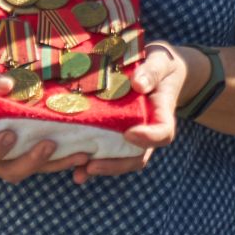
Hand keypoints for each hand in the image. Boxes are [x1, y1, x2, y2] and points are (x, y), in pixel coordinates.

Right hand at [0, 67, 91, 183]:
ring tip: (79, 153)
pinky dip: (61, 158)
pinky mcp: (22, 153)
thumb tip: (7, 85)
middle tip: (49, 144)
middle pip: (8, 171)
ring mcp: (6, 158)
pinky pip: (41, 162)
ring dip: (54, 164)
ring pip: (29, 170)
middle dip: (31, 162)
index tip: (9, 135)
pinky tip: (81, 150)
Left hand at [66, 41, 194, 183]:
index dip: (147, 138)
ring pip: (120, 159)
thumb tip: (137, 84)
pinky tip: (72, 163)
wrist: (156, 68)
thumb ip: (152, 71)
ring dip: (100, 168)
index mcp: (162, 114)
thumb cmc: (160, 64)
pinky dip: (91, 158)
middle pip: (137, 157)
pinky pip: (106, 149)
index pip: (163, 133)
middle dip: (115, 165)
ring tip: (78, 173)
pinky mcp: (116, 132)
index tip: (129, 133)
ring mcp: (132, 134)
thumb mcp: (159, 61)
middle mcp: (148, 130)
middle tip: (92, 166)